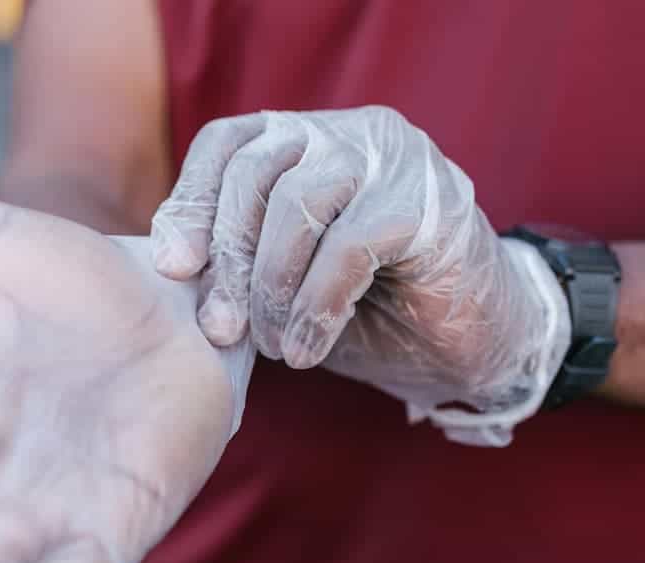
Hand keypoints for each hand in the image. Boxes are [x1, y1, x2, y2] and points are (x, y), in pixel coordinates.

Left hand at [150, 106, 568, 444]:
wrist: (475, 345)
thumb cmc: (371, 312)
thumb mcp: (288, 281)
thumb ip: (240, 259)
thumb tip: (169, 266)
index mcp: (311, 140)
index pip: (229, 143)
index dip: (192, 201)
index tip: (173, 266)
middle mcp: (353, 133)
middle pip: (257, 168)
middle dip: (229, 257)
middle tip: (219, 328)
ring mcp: (396, 160)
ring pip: (299, 201)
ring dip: (273, 285)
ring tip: (274, 343)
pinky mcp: (432, 204)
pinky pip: (348, 246)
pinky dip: (316, 304)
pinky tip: (308, 348)